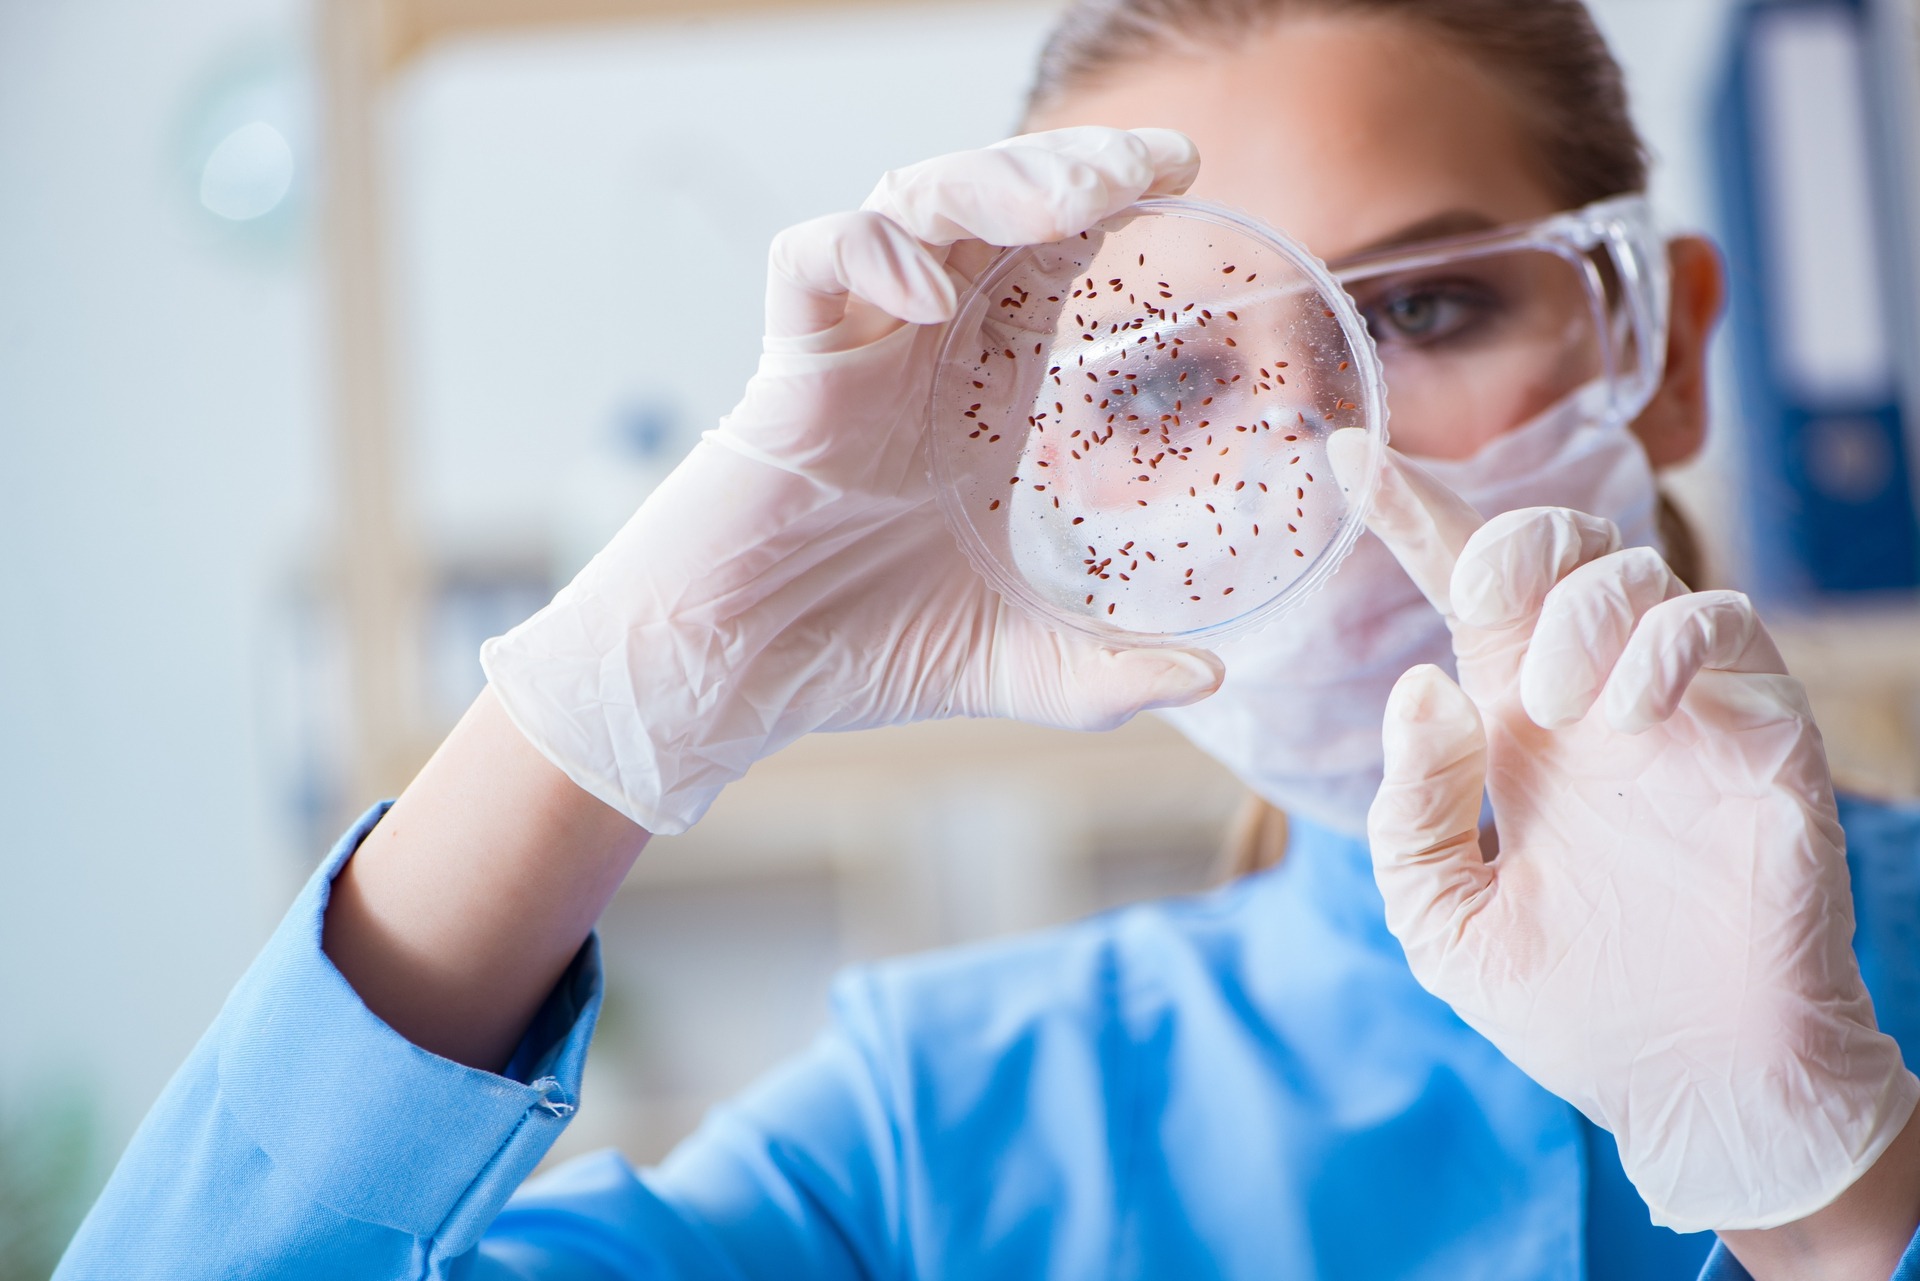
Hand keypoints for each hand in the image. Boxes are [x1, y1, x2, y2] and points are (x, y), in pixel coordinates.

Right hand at [481, 127, 1223, 835]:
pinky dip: (871, 254)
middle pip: (994, 199)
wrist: (738, 682)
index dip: (1114, 198)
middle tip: (1152, 165)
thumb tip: (1209, 684)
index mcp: (985, 388)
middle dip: (1071, 163)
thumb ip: (1110, 677)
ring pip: (910, 201)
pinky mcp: (785, 371)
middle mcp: (924, 348)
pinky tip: (931, 298)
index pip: (1054, 254)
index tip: (1188, 174)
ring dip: (991, 181)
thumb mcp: (1016, 666)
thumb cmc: (863, 653)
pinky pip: (812, 262)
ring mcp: (853, 349)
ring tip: (1067, 205)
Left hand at [1328, 433, 1919, 1232]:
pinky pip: (1721, 626)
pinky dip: (1663, 643)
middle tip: (1484, 599)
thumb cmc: (1572, 1009)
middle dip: (1507, 537)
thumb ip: (1412, 811)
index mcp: (1512, 731)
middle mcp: (1591, 702)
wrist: (1698, 1092)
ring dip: (1575, 611)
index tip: (1340, 454)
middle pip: (1553, 549)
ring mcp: (1678, 712)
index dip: (1408, 517)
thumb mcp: (1443, 920)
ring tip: (1552, 710)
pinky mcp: (1761, 733)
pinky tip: (1624, 715)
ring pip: (1631, 571)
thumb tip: (1422, 684)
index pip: (1459, 598)